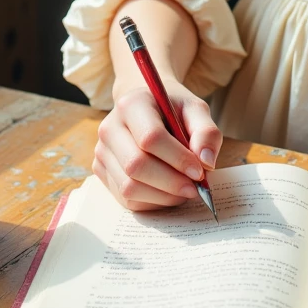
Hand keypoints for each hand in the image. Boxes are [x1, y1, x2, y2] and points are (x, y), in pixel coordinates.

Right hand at [94, 79, 222, 211]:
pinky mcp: (101, 171)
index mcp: (132, 104)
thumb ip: (206, 132)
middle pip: (136, 166)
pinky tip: (168, 192)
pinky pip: (126, 199)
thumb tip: (206, 161)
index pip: (150, 137)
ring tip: (184, 190)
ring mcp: (102, 151)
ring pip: (129, 187)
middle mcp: (110, 128)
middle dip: (171, 183)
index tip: (199, 172)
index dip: (177, 159)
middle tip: (195, 188)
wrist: (147, 108)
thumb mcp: (195, 110)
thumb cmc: (173, 109)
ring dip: (163, 196)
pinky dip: (152, 202)